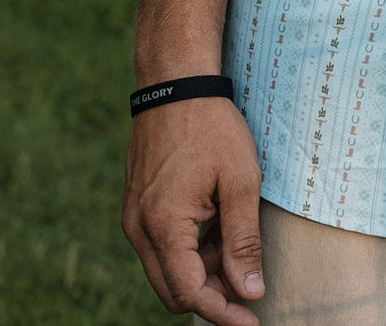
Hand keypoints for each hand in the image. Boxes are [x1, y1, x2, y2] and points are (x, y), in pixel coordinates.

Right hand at [123, 96, 264, 323]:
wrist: (176, 84)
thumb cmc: (211, 126)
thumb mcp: (240, 180)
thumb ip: (243, 240)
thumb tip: (250, 291)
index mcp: (163, 226)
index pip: (189, 293)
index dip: (222, 312)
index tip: (251, 321)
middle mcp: (139, 230)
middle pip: (173, 291)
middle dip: (212, 296)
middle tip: (249, 286)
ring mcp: (134, 219)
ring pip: (167, 271)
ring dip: (202, 271)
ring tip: (237, 243)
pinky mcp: (138, 208)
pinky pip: (161, 248)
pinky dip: (190, 251)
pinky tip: (218, 229)